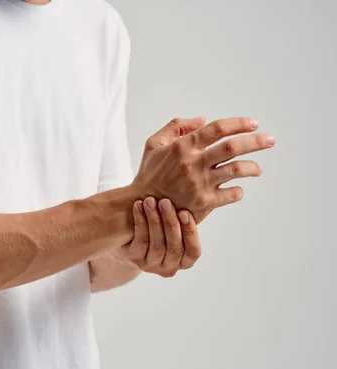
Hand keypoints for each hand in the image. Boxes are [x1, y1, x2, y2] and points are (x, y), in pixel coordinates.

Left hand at [89, 195, 200, 290]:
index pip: (193, 251)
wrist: (127, 239)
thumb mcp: (172, 226)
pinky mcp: (135, 259)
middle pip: (174, 247)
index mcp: (184, 261)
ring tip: (150, 201)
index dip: (190, 232)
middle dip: (170, 223)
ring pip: (157, 245)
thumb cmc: (158, 228)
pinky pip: (140, 240)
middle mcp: (169, 267)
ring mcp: (151, 266)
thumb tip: (198, 194)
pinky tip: (138, 206)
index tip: (184, 212)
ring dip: (154, 220)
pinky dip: (140, 221)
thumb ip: (183, 218)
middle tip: (165, 202)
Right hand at [132, 117, 274, 222]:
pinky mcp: (204, 203)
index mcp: (183, 147)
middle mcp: (193, 164)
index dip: (239, 123)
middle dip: (256, 141)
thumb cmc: (149, 174)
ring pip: (237, 170)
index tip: (253, 123)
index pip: (217, 129)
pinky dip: (238, 191)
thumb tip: (202, 119)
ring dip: (253, 167)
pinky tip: (238, 189)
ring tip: (258, 169)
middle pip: (233, 147)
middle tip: (270, 140)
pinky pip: (231, 194)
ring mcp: (200, 184)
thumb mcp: (154, 144)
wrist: (142, 206)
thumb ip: (176, 127)